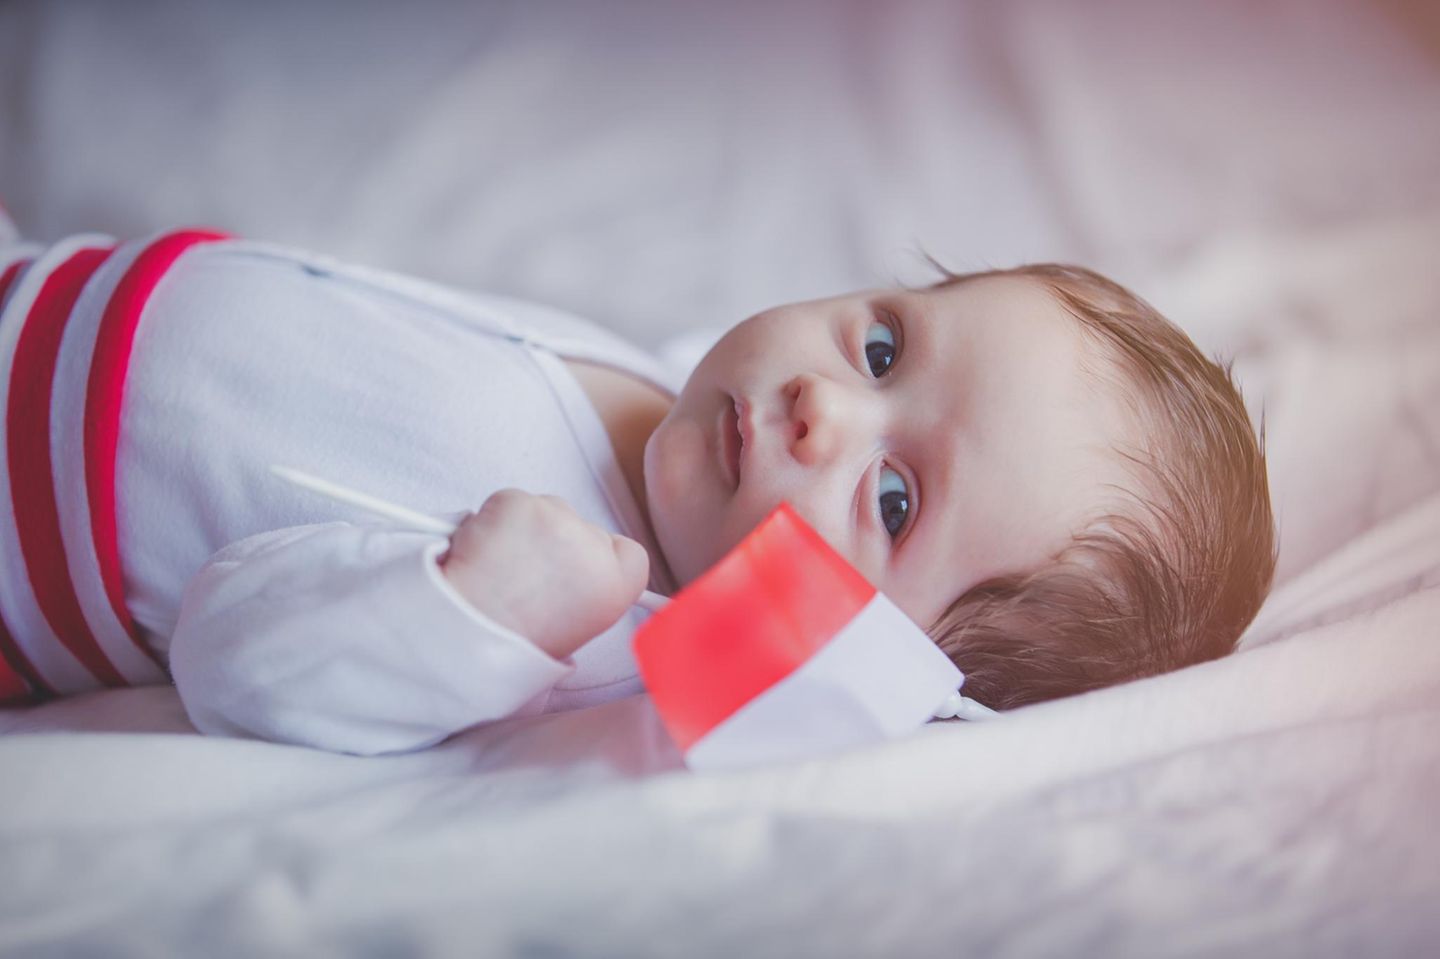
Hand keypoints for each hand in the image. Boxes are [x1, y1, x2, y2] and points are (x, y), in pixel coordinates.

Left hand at [438, 489, 649, 659]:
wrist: (467, 634)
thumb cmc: (513, 643)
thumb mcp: (575, 631)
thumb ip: (588, 591)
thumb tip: (574, 570)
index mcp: (618, 584)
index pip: (626, 550)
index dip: (598, 556)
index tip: (575, 568)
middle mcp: (595, 546)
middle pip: (580, 526)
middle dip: (553, 542)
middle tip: (524, 578)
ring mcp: (557, 519)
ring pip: (543, 510)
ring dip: (523, 529)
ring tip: (500, 571)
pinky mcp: (518, 501)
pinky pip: (508, 502)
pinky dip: (493, 519)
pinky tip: (483, 552)